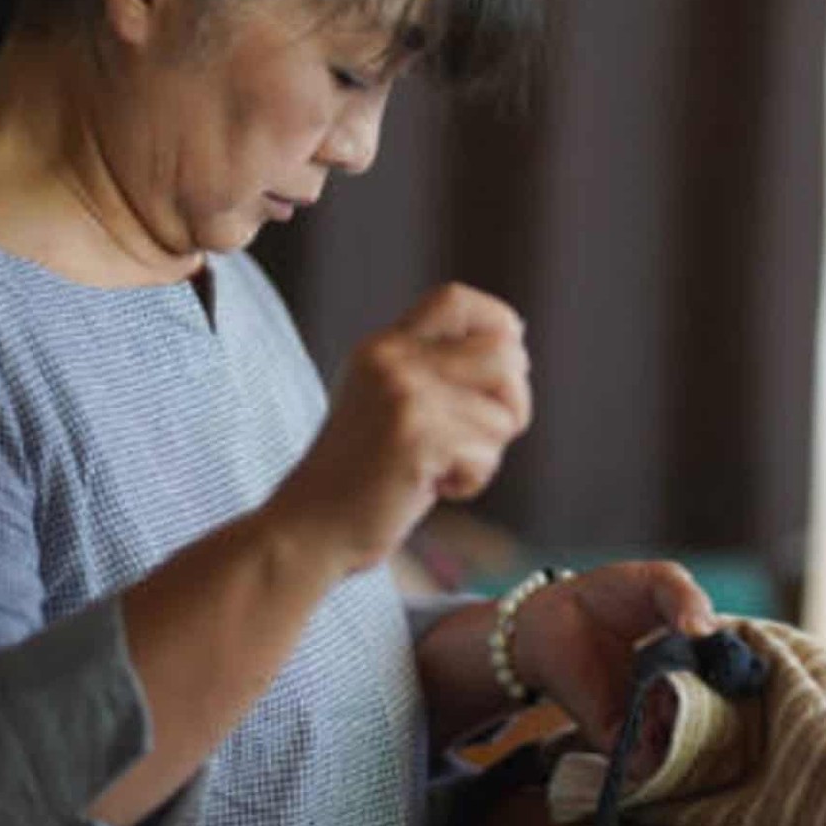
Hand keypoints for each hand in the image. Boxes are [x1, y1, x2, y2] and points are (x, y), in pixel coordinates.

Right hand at [269, 283, 531, 571]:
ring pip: (504, 411)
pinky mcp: (417, 436)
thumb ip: (436, 373)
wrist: (310, 528)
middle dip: (512, 403)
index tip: (509, 366)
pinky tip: (431, 487)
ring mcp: (404, 394)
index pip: (456, 298)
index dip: (498, 322)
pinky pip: (487, 454)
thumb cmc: (364, 477)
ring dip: (488, 451)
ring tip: (442, 466)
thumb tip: (515, 350)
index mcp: (383, 346)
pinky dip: (471, 481)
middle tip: (478, 438)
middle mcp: (392, 358)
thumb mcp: (391, 404)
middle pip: (504, 353)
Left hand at [512, 560, 718, 751]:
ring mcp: (652, 722)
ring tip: (666, 693)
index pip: (737, 690)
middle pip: (717, 725)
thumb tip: (705, 632)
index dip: (740, 685)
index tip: (729, 668)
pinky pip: (646, 762)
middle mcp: (682, 700)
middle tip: (691, 680)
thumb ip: (688, 598)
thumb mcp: (661, 582)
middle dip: (712, 711)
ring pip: (685, 748)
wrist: (556, 610)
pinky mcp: (618, 738)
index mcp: (702, 666)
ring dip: (683, 730)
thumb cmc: (615, 595)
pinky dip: (655, 749)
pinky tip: (648, 711)